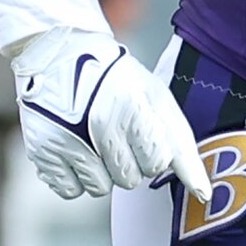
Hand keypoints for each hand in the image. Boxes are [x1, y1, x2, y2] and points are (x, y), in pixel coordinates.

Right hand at [7, 27, 196, 204]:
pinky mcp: (43, 150)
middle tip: (114, 132)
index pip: (156, 162)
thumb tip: (202, 192)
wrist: (58, 52)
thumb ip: (180, 145)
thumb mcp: (155, 98)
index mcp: (132, 107)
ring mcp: (67, 139)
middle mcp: (99, 125)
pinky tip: (73, 149)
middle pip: (129, 180)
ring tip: (92, 139)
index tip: (140, 131)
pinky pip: (70, 190)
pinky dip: (74, 176)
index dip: (152, 151)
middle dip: (127, 161)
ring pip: (100, 188)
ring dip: (101, 170)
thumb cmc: (114, 77)